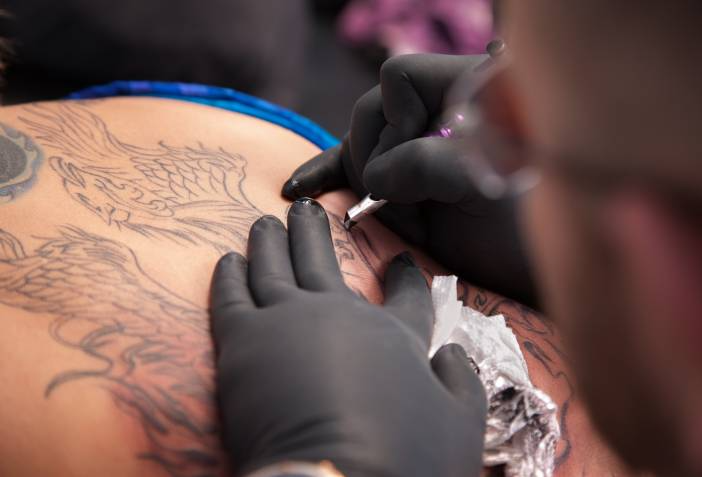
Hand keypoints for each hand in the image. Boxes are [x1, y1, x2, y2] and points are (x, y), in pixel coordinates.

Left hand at [210, 198, 486, 476]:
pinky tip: (228, 259)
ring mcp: (288, 321)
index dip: (403, 275)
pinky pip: (232, 293)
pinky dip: (229, 273)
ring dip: (269, 239)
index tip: (398, 260)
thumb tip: (454, 354)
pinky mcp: (243, 341)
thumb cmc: (406, 459)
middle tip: (306, 208)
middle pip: (322, 258)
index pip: (405, 294)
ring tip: (265, 221)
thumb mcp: (461, 424)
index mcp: (394, 334)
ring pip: (273, 264)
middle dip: (314, 229)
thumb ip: (460, 381)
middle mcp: (339, 314)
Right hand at [282, 54, 536, 305]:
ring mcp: (415, 153)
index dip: (396, 117)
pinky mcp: (402, 185)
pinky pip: (350, 169)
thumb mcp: (487, 182)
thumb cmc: (530, 227)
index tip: (418, 162)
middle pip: (373, 113)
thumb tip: (377, 179)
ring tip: (383, 214)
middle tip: (402, 202)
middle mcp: (435, 118)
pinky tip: (297, 190)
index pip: (401, 77)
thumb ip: (428, 164)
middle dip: (376, 158)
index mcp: (466, 94)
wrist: (533, 276)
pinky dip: (325, 177)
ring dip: (355, 178)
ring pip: (360, 145)